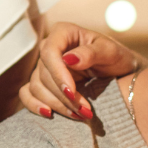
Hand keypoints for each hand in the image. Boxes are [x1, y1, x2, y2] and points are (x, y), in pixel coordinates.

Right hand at [19, 22, 141, 120]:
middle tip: (85, 111)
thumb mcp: (111, 52)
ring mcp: (43, 66)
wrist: (120, 72)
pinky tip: (50, 114)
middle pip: (44, 74)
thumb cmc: (117, 57)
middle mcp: (49, 47)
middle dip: (63, 96)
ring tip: (79, 115)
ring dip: (56, 104)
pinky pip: (27, 93)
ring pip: (37, 87)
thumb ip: (92, 53)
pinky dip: (35, 105)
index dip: (58, 74)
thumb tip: (69, 59)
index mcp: (63, 33)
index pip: (50, 52)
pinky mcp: (42, 82)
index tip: (72, 92)